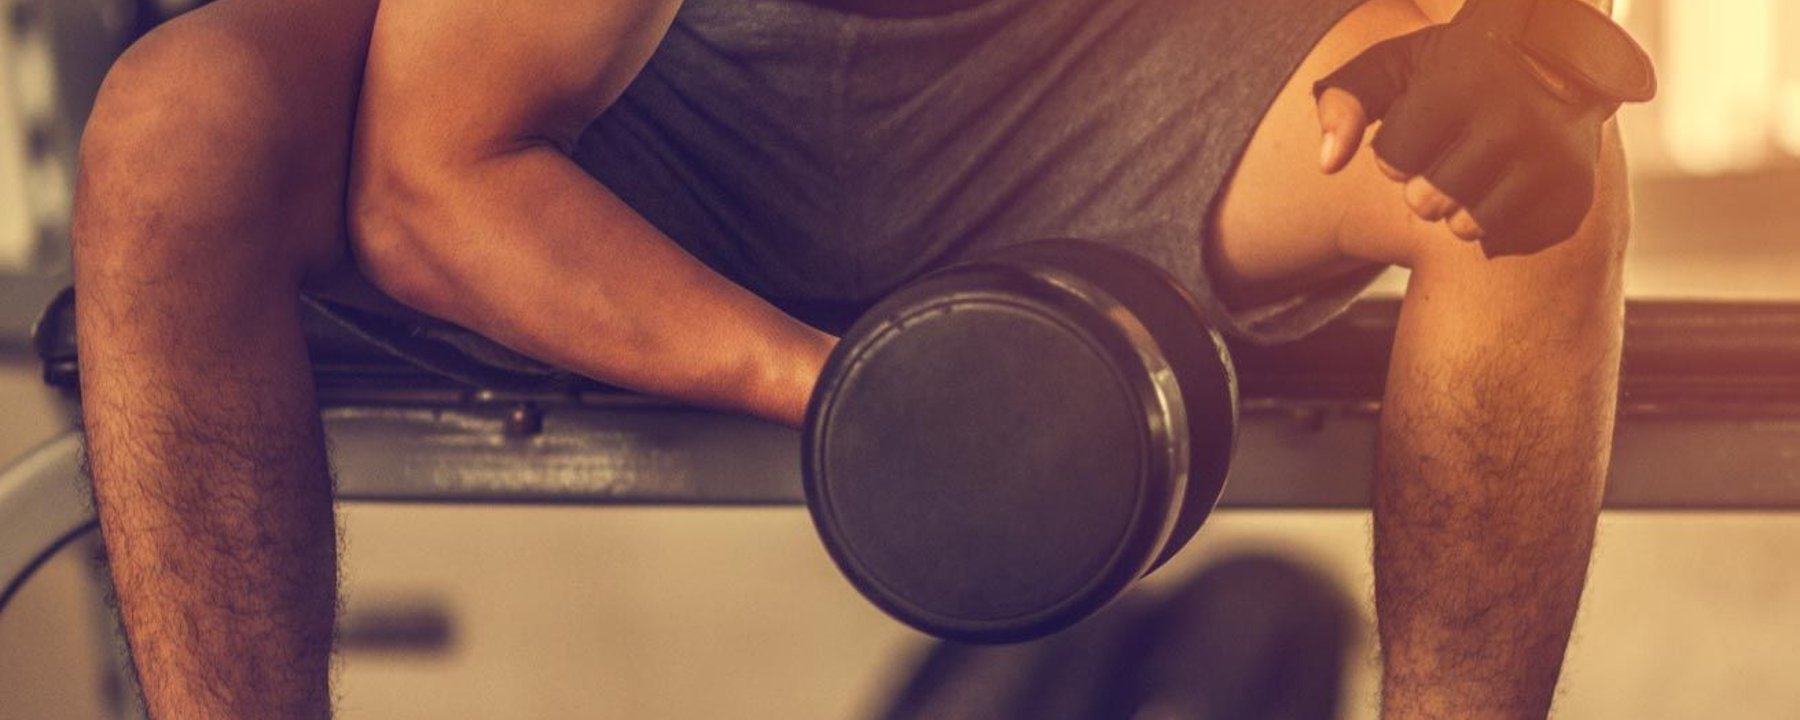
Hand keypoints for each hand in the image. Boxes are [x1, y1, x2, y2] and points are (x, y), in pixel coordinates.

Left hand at [1314, 0, 1653, 256]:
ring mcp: (1554, 158)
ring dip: (1458, 209)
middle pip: (1425, 202)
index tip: (1423, 125)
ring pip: (1464, 228)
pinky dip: (1495, 224)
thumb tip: (1327, 162)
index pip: (1391, 159)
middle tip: (1450, 153)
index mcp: (1466, 79)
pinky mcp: (1576, 193)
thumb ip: (1343, 99)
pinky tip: (1508, 184)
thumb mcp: (1396, 66)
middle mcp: (1517, 119)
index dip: (1396, 150)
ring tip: (1477, 169)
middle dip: (1424, 184)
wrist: (1558, 63)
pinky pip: (1504, 242)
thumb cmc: (1456, 69)